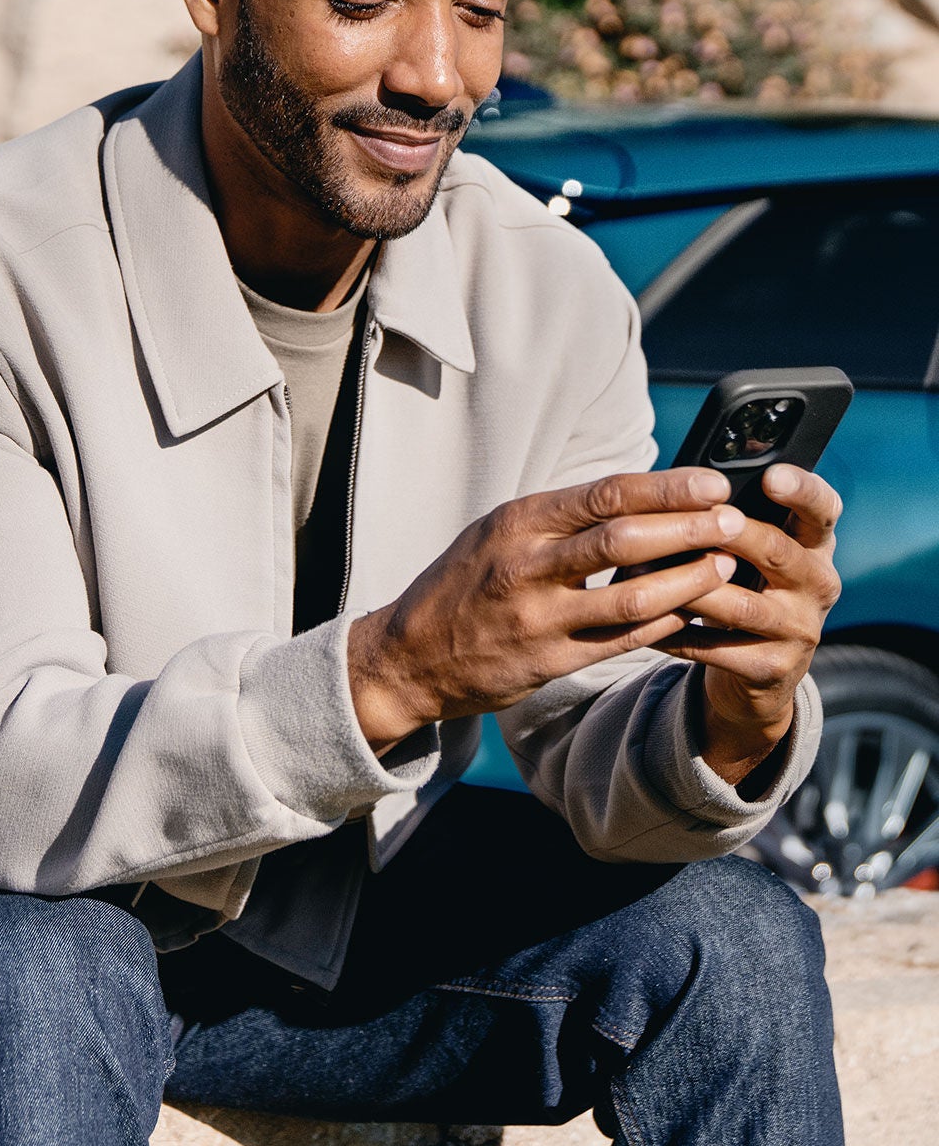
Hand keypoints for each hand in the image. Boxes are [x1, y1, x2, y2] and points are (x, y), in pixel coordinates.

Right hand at [348, 468, 744, 752]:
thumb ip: (562, 516)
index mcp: (519, 522)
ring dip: (687, 579)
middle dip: (687, 528)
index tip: (713, 483)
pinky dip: (663, 623)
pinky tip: (693, 611)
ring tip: (725, 566)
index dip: (667, 488)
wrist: (411, 655)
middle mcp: (527, 566)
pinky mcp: (549, 662)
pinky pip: (620, 641)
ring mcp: (539, 617)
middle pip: (624, 539)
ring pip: (630, 596)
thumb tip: (639, 493)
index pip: (605, 494)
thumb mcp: (501, 532)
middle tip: (734, 520)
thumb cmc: (466, 582)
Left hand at [663, 465, 842, 785]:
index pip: (823, 509)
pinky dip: (677, 633)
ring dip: (693, 588)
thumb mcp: (755, 552)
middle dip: (735, 532)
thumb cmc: (747, 587)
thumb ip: (737, 518)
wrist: (759, 671)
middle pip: (779, 551)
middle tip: (699, 517)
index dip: (802, 490)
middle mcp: (818, 584)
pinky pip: (718, 649)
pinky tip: (645, 620)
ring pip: (743, 605)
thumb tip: (690, 480)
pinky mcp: (775, 668)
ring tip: (648, 573)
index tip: (771, 476)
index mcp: (815, 544)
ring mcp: (800, 629)